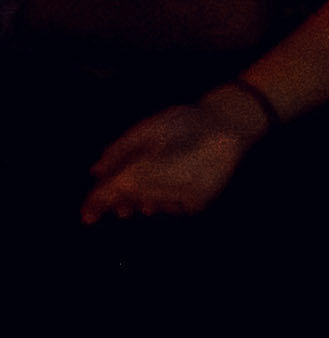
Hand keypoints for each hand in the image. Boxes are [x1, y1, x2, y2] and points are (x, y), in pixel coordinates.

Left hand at [82, 95, 258, 223]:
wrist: (232, 125)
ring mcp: (181, 200)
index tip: (86, 216)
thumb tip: (96, 172)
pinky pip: (172, 208)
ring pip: (151, 207)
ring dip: (141, 204)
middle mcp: (160, 191)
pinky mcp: (197, 204)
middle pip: (129, 203)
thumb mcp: (147, 128)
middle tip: (116, 208)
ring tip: (137, 204)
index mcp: (142, 171)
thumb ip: (119, 151)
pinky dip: (163, 203)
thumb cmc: (186, 121)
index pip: (110, 193)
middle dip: (118, 204)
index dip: (95, 204)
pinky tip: (164, 197)